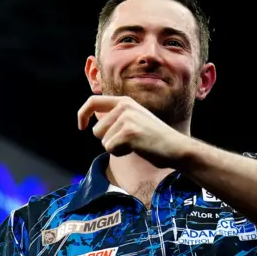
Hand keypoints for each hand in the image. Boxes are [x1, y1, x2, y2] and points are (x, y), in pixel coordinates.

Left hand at [77, 95, 191, 168]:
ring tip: (136, 143)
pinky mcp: (128, 132)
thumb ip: (116, 119)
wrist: (175, 147)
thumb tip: (95, 124)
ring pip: (104, 141)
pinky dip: (121, 153)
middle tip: (131, 140)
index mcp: (124, 101)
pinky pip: (111, 149)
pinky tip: (137, 149)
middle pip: (97, 130)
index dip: (83, 114)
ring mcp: (126, 118)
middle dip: (109, 141)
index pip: (93, 101)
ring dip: (116, 148)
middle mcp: (124, 106)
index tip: (81, 126)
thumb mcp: (134, 121)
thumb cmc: (154, 139)